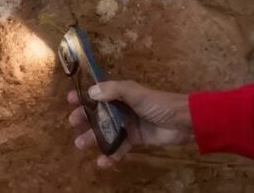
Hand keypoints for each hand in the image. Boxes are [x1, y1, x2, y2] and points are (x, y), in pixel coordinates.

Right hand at [68, 80, 193, 168]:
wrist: (183, 122)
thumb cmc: (158, 103)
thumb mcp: (135, 92)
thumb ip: (113, 91)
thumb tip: (90, 93)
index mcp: (120, 94)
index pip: (98, 92)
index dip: (84, 96)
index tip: (70, 100)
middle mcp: (121, 108)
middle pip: (98, 113)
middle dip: (84, 118)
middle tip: (73, 123)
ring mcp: (127, 125)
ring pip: (105, 131)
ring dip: (93, 138)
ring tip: (80, 144)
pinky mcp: (135, 140)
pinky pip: (119, 147)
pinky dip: (110, 155)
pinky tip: (101, 162)